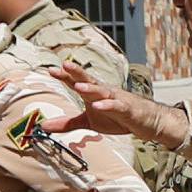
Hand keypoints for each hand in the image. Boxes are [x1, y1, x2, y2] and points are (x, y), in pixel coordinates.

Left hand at [57, 64, 172, 145]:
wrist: (148, 122)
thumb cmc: (118, 118)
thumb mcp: (89, 122)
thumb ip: (67, 123)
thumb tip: (43, 126)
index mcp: (94, 94)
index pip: (77, 82)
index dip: (65, 76)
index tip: (51, 70)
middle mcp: (105, 92)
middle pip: (89, 80)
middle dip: (77, 73)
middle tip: (65, 65)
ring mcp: (117, 100)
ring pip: (102, 92)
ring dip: (91, 88)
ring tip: (78, 86)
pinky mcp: (128, 110)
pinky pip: (117, 106)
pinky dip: (108, 105)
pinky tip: (98, 106)